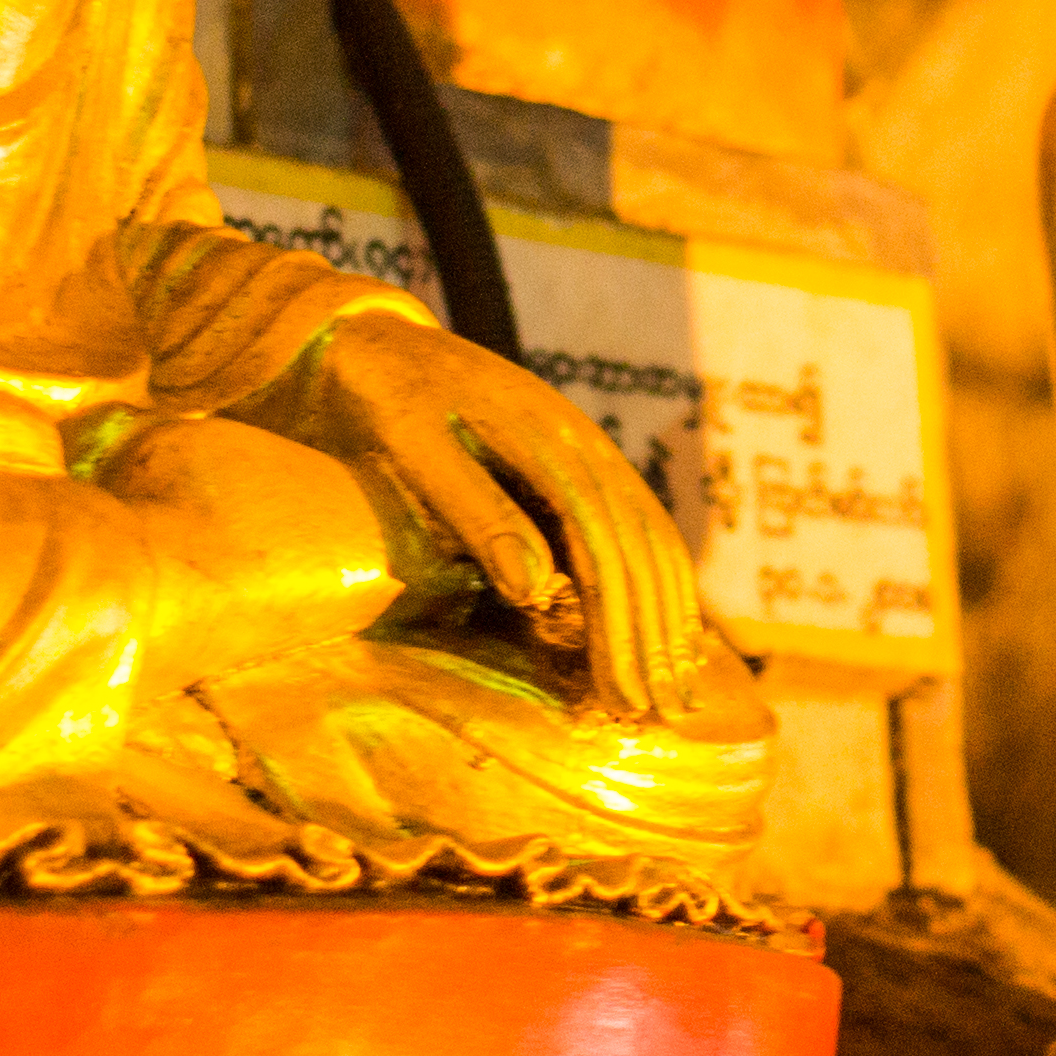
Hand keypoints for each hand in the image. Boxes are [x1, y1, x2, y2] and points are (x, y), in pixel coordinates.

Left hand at [277, 309, 700, 719]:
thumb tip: (536, 587)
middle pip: (639, 549)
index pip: (602, 547)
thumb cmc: (387, 398)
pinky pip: (634, 527)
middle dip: (654, 636)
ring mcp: (588, 448)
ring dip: (669, 615)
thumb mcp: (416, 447)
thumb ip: (475, 510)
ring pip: (650, 538)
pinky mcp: (579, 461)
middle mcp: (585, 443)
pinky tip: (664, 627)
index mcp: (548, 438)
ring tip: (676, 688)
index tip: (623, 696)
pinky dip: (657, 582)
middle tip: (660, 715)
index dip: (618, 627)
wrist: (379, 340)